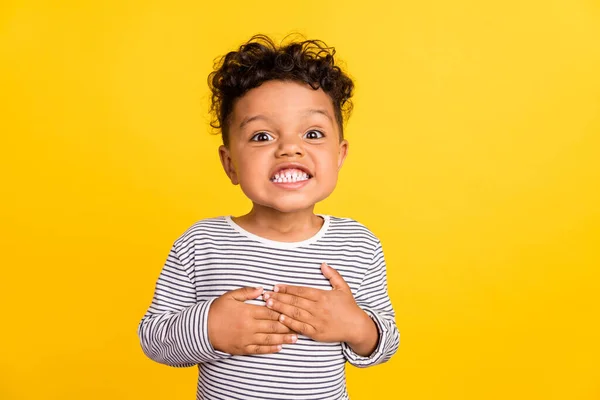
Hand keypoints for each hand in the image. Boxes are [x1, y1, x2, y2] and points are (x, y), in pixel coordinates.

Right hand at [208, 286, 297, 354]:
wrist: (201, 329)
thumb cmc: (216, 310)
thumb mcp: (230, 296)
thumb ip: (247, 292)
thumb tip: (262, 289)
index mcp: (247, 312)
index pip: (270, 311)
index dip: (283, 311)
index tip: (294, 311)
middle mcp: (249, 326)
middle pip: (273, 325)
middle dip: (288, 326)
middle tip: (301, 326)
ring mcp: (246, 338)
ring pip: (269, 339)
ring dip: (283, 339)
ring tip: (296, 338)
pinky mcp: (242, 348)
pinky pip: (259, 349)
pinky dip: (270, 349)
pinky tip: (280, 348)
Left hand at [263, 263, 377, 354]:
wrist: (356, 326)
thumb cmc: (349, 306)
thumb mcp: (343, 288)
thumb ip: (333, 275)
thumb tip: (323, 264)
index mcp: (323, 296)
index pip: (301, 291)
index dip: (287, 288)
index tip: (276, 286)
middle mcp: (318, 308)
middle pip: (295, 302)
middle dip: (279, 298)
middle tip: (265, 295)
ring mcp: (317, 321)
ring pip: (295, 314)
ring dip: (280, 309)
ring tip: (268, 304)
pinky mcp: (317, 333)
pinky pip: (300, 327)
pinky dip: (289, 323)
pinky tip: (280, 319)